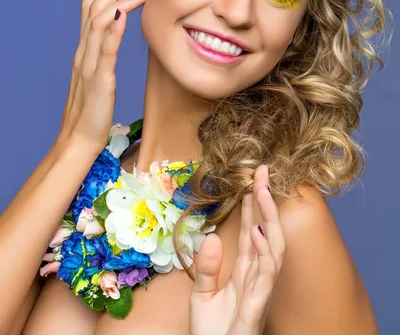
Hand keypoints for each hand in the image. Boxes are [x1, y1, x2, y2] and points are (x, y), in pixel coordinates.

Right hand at [58, 0, 146, 149]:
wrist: (78, 140)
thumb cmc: (91, 110)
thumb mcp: (97, 75)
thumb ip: (103, 52)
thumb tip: (114, 29)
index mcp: (85, 51)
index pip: (88, 9)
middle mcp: (84, 53)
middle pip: (93, 9)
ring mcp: (89, 65)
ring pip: (98, 24)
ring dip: (117, 0)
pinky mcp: (99, 81)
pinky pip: (104, 52)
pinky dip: (112, 31)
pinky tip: (120, 15)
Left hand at [189, 165, 285, 334]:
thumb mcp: (201, 296)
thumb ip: (206, 268)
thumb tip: (211, 238)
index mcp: (244, 272)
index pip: (252, 231)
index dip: (253, 206)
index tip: (251, 180)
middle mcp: (256, 276)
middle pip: (265, 231)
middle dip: (264, 201)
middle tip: (261, 171)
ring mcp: (260, 289)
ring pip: (273, 246)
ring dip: (269, 217)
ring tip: (261, 190)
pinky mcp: (257, 305)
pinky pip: (267, 274)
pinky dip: (266, 250)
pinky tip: (259, 230)